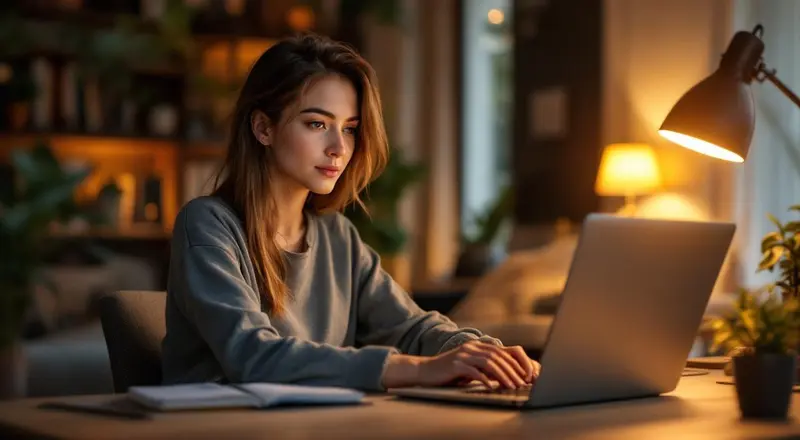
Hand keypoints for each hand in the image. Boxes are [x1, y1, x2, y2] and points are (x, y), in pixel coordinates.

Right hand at [381, 341, 539, 389]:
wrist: (425, 371)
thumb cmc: (449, 372)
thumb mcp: (470, 367)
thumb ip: (485, 368)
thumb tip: (505, 376)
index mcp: (477, 346)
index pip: (503, 351)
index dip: (516, 362)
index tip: (527, 374)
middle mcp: (472, 347)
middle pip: (498, 356)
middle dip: (513, 370)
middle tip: (523, 382)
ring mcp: (464, 354)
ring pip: (489, 362)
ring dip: (503, 375)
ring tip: (512, 386)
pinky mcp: (455, 364)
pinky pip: (474, 370)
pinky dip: (485, 379)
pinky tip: (492, 387)